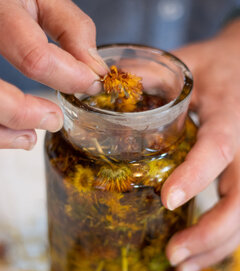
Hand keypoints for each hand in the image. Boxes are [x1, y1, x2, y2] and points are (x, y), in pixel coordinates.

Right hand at [0, 0, 106, 149]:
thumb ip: (70, 27)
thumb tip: (93, 68)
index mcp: (1, 10)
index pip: (36, 59)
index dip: (69, 78)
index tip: (91, 83)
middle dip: (24, 113)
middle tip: (55, 120)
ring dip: (5, 132)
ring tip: (30, 138)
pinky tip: (16, 134)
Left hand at [161, 19, 239, 270]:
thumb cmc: (217, 66)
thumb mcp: (188, 62)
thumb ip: (151, 75)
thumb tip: (103, 88)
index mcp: (230, 115)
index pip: (218, 149)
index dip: (196, 176)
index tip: (168, 201)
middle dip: (210, 232)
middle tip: (173, 256)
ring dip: (215, 247)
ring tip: (181, 268)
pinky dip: (220, 241)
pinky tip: (197, 255)